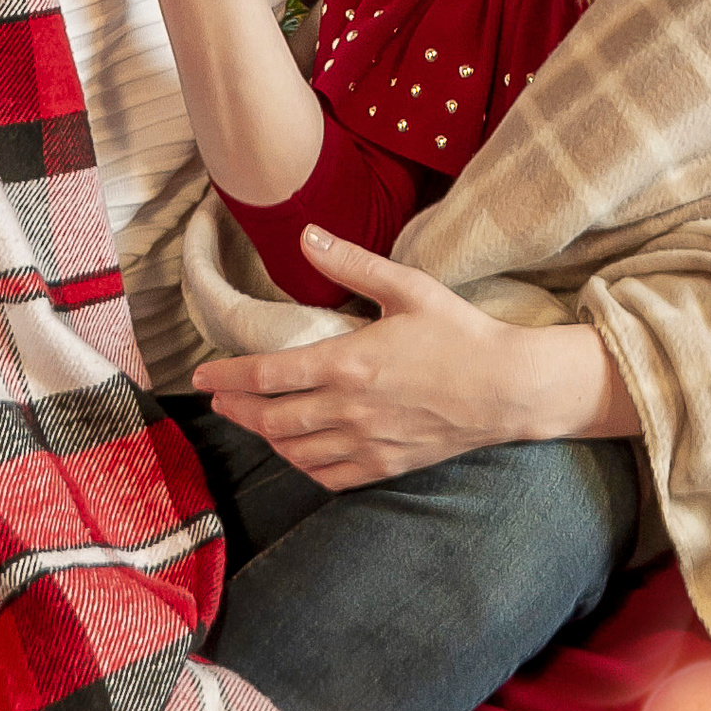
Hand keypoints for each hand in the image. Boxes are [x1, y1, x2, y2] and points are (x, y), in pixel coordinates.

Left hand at [193, 228, 629, 482]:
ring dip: (264, 436)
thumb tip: (306, 234)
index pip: (266, 376)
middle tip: (218, 398)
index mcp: (348, 363)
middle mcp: (349, 409)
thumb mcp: (407, 286)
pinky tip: (296, 450)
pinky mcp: (385, 466)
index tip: (202, 373)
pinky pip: (327, 475)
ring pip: (293, 450)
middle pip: (270, 419)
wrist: (507, 388)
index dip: (226, 377)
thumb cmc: (459, 333)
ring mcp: (366, 443)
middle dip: (236, 408)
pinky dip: (301, 464)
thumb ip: (352, 262)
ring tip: (252, 419)